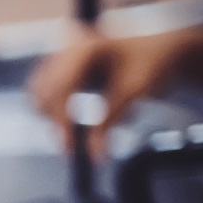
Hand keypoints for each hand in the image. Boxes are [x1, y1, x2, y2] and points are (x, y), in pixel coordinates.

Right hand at [29, 27, 202, 158]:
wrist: (162, 49)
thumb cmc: (152, 63)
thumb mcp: (133, 93)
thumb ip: (109, 124)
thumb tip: (95, 155)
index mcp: (85, 48)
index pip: (61, 89)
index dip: (62, 122)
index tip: (70, 148)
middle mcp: (67, 48)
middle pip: (45, 94)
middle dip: (58, 123)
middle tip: (74, 149)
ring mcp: (61, 56)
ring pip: (40, 95)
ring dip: (54, 118)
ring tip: (76, 133)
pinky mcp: (59, 66)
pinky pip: (44, 92)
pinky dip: (55, 111)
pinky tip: (71, 120)